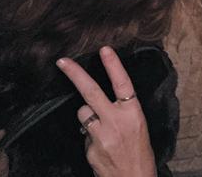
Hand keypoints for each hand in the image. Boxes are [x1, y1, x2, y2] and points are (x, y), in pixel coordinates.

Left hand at [57, 46, 156, 176]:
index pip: (123, 84)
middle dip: (75, 74)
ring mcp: (102, 135)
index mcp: (134, 113)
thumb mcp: (138, 126)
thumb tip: (97, 102)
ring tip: (101, 129)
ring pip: (83, 112)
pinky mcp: (90, 148)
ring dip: (87, 115)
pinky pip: (84, 133)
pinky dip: (89, 136)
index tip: (104, 49)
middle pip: (91, 92)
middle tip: (62, 61)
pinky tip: (101, 147)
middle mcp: (117, 121)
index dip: (113, 65)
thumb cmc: (139, 153)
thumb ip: (120, 111)